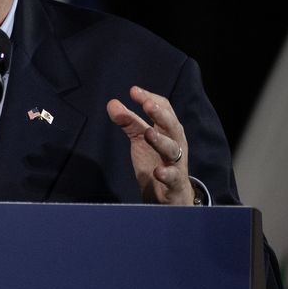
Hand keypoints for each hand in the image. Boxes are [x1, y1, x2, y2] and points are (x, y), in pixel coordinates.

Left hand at [106, 85, 194, 205]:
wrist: (169, 197)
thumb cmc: (155, 162)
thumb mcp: (140, 140)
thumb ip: (128, 122)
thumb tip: (111, 103)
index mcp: (168, 130)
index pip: (164, 109)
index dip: (150, 98)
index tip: (134, 91)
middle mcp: (175, 143)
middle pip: (171, 125)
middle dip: (160, 114)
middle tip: (147, 104)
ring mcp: (176, 163)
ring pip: (172, 149)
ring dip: (161, 140)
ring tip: (148, 133)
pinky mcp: (174, 183)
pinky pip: (173, 177)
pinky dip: (166, 174)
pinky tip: (157, 171)